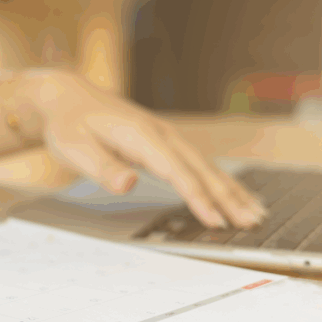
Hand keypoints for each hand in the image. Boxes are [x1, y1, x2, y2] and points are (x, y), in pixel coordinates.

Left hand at [11, 70, 265, 228]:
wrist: (66, 98)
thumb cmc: (68, 124)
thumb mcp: (74, 147)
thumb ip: (102, 167)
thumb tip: (127, 184)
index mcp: (141, 135)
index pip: (177, 171)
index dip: (198, 198)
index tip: (215, 220)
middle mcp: (160, 133)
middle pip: (200, 169)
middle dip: (227, 197)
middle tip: (251, 222)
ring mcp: (164, 136)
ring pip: (204, 165)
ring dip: (230, 189)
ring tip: (254, 213)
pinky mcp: (163, 142)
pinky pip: (196, 163)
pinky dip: (218, 180)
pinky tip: (233, 194)